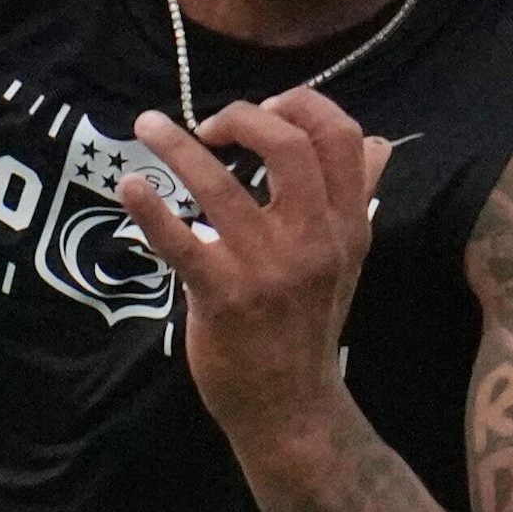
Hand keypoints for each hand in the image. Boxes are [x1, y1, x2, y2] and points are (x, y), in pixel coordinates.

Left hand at [118, 91, 394, 449]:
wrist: (291, 407)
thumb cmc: (309, 326)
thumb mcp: (347, 260)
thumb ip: (359, 197)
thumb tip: (381, 143)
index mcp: (347, 225)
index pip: (343, 137)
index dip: (302, 104)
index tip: (266, 109)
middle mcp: (314, 240)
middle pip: (289, 145)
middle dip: (243, 116)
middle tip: (211, 126)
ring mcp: (267, 269)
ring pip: (220, 185)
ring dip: (176, 146)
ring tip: (147, 126)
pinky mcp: (223, 296)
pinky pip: (181, 243)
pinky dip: (150, 209)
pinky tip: (130, 187)